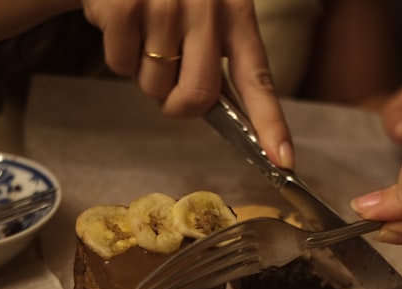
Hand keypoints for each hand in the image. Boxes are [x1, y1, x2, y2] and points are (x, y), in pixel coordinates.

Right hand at [83, 0, 293, 167]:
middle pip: (199, 96)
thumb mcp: (204, 15)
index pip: (258, 79)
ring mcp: (166, 5)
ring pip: (155, 85)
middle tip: (167, 84)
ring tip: (143, 37)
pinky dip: (118, 57)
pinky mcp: (125, 6)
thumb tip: (220, 113)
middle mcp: (207, 7)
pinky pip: (122, 65)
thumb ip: (215, 58)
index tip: (282, 160)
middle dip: (178, 105)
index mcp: (235, 13)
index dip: (271, 124)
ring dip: (144, 75)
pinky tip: (123, 27)